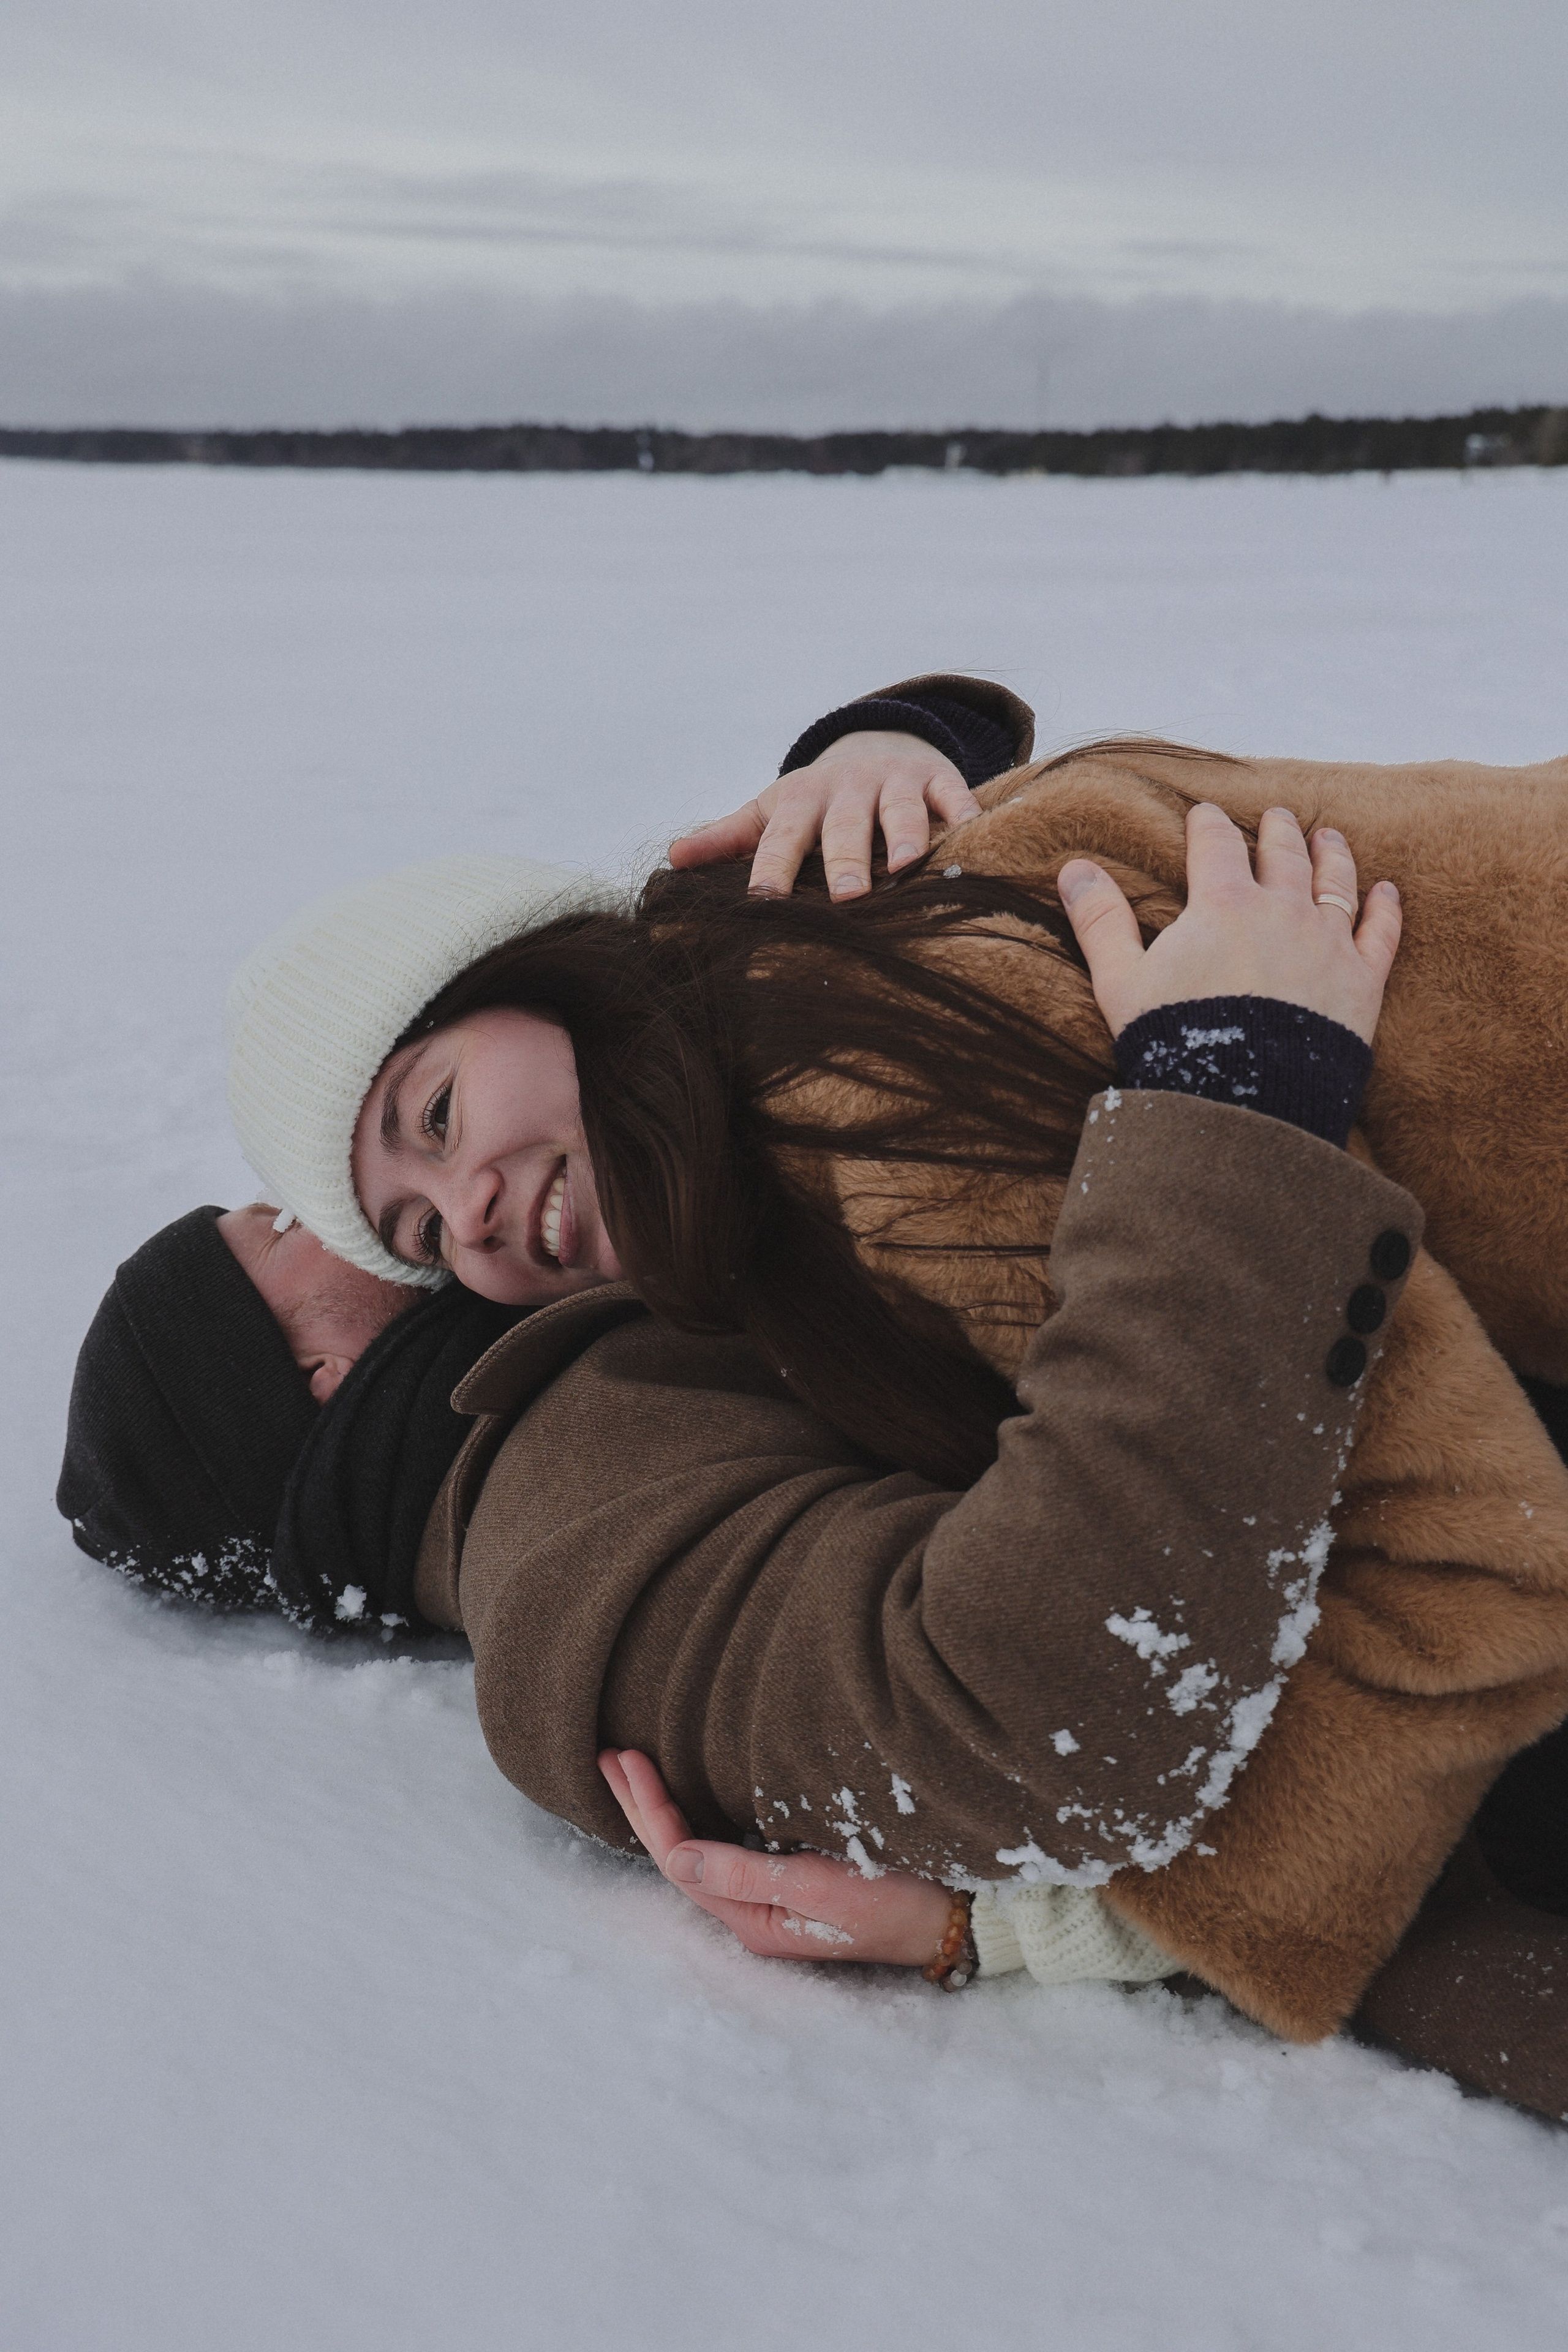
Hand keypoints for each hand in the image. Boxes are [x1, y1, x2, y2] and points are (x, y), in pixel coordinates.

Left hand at [599, 1748, 953, 1965]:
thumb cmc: (898, 1900)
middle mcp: (755, 1912)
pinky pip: (729, 1844)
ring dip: (665, 1808)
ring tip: (632, 1771)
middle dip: (642, 1806)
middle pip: (681, 1855)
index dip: (650, 1808)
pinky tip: (689, 1792)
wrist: (960, 1915)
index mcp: (754, 1921)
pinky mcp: (795, 1876)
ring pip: (701, 1848)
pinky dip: (700, 1813)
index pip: (681, 1858)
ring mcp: (774, 1897)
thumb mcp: (820, 1886)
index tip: (629, 1758)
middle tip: (607, 1758)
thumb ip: (747, 1874)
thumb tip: (673, 1857)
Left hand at [668, 731, 979, 900]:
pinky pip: (953, 794)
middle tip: (846, 897)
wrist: (876, 747)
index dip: (773, 869)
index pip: (782, 838)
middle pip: (845, 827)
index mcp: (801, 801)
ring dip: (906, 836)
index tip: (763, 902)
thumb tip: (671, 859)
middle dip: (846, 860)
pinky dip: (963, 813)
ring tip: (907, 867)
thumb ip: (727, 838)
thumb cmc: (818, 800)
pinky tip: (970, 834)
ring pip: (902, 810)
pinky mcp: (937, 778)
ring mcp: (895, 782)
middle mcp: (848, 789)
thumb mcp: (771, 810)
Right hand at [1058, 803, 1400, 1043]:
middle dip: (1275, 830)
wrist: (1244, 1102)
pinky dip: (1384, 907)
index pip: (1216, 844)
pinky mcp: (1362, 981)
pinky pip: (1380, 932)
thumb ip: (1101, 921)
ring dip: (1331, 853)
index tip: (1205, 814)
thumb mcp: (1121, 982)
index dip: (1208, 824)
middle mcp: (1282, 910)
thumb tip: (1073, 868)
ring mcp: (1328, 943)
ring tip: (1327, 836)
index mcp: (1222, 904)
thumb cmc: (1176, 1041)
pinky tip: (1386, 891)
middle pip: (1282, 853)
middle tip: (1274, 817)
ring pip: (1335, 881)